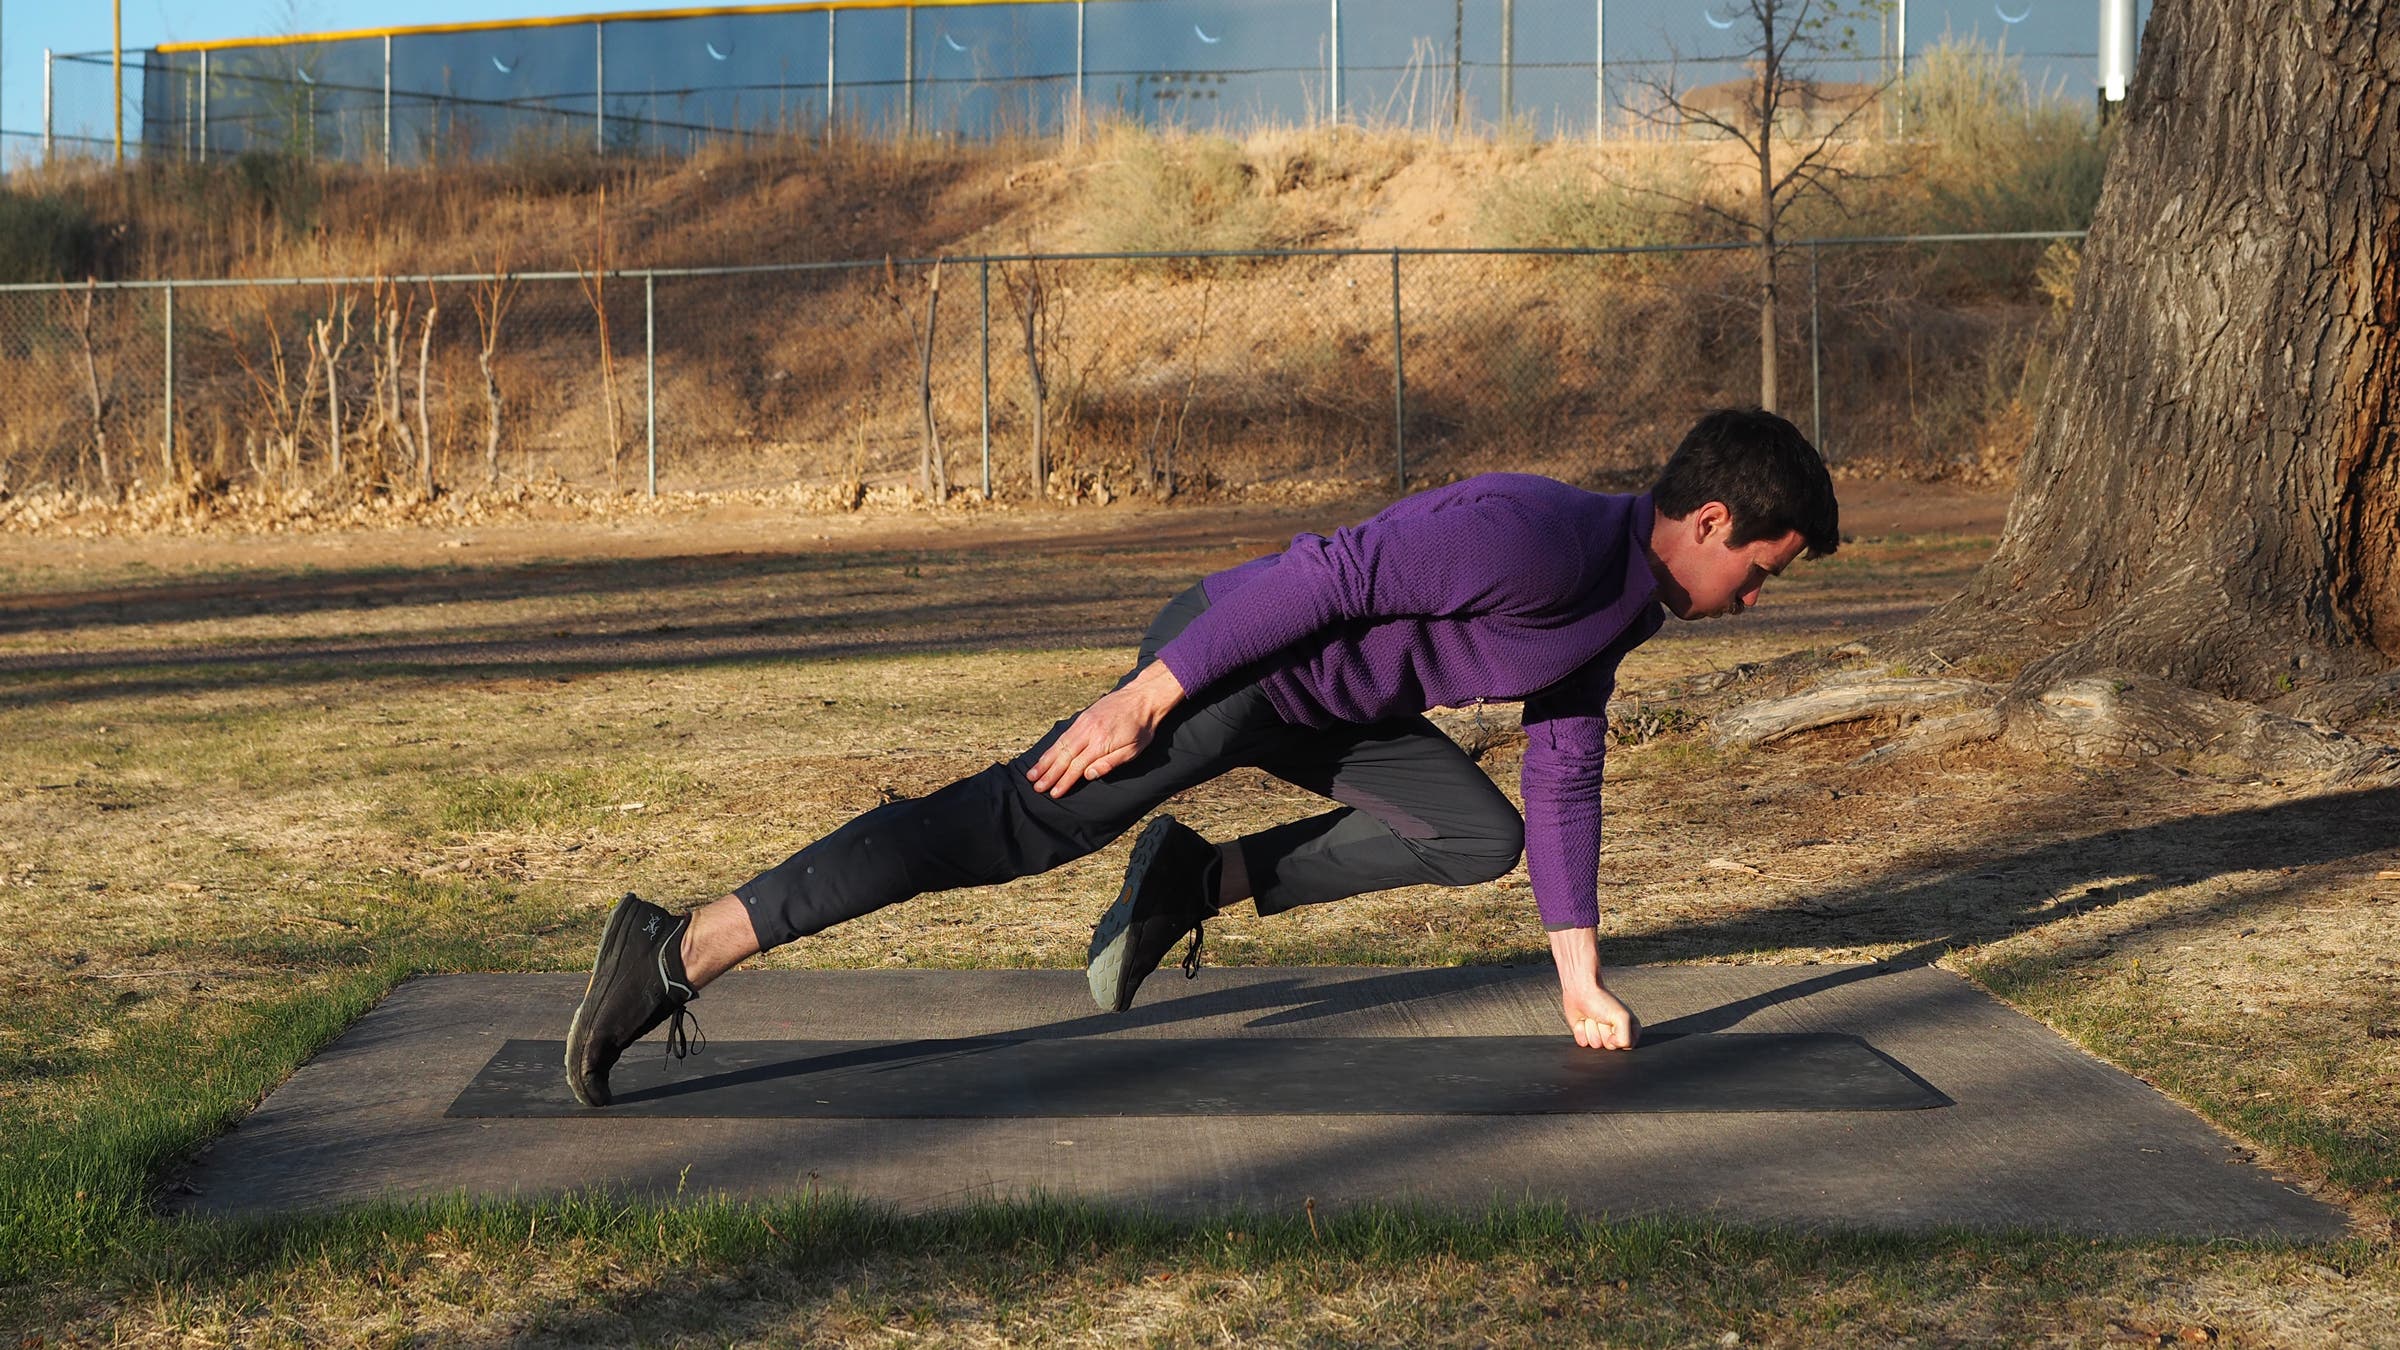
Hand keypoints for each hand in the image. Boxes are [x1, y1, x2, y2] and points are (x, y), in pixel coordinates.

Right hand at [1026, 662, 1184, 798]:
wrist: (1143, 697)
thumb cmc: (1142, 728)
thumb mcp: (1134, 750)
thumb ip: (1110, 763)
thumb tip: (1087, 775)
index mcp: (1101, 743)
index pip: (1077, 766)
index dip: (1064, 781)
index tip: (1053, 793)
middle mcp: (1088, 732)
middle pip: (1063, 757)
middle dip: (1048, 774)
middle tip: (1036, 787)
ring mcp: (1083, 723)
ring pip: (1059, 745)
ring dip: (1045, 761)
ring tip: (1032, 774)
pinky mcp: (1082, 717)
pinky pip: (1063, 735)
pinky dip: (1052, 747)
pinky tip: (1045, 755)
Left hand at [1562, 983, 1639, 1050]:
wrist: (1580, 991)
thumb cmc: (1603, 1001)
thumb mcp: (1623, 1017)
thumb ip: (1626, 1039)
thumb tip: (1614, 1046)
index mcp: (1629, 1030)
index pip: (1626, 1046)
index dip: (1618, 1036)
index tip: (1614, 1022)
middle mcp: (1615, 1035)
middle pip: (1610, 1047)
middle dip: (1603, 1031)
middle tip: (1602, 1018)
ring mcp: (1599, 1036)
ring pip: (1595, 1045)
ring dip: (1591, 1029)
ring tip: (1593, 1017)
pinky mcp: (1585, 1036)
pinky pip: (1583, 1043)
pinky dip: (1581, 1031)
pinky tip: (1582, 1021)